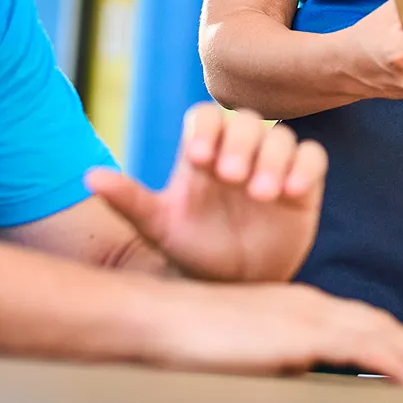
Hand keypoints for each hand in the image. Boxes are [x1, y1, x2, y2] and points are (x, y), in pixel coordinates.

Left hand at [86, 103, 325, 282]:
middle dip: (239, 143)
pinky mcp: (304, 183)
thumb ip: (130, 200)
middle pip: (246, 121)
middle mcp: (239, 151)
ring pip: (280, 136)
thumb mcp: (159, 228)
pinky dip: (304, 168)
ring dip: (272, 158)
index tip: (196, 157)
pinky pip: (312, 158)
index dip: (205, 128)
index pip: (206, 117)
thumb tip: (90, 177)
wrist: (235, 285)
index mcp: (202, 153)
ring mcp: (273, 165)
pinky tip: (291, 192)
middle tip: (230, 177)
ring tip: (261, 193)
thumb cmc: (193, 251)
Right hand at [145, 281, 402, 385]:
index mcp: (298, 307)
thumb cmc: (192, 340)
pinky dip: (391, 360)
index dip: (394, 342)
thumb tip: (302, 384)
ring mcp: (307, 314)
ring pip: (378, 332)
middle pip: (379, 324)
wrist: (160, 319)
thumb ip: (279, 363)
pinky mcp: (298, 333)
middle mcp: (310, 304)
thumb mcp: (248, 353)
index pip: (360, 323)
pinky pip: (359, 347)